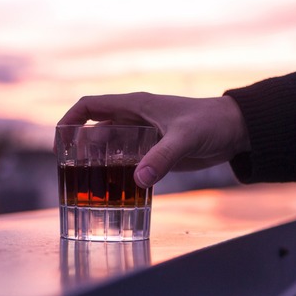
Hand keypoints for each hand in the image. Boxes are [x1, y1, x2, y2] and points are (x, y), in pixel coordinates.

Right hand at [58, 92, 249, 187]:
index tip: (59, 143)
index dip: (69, 121)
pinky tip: (116, 191)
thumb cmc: (211, 122)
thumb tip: (138, 180)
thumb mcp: (185, 138)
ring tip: (89, 187)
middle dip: (81, 151)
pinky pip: (128, 163)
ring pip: (110, 149)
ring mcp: (144, 137)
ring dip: (99, 165)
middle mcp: (134, 119)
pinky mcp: (155, 153)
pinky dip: (119, 175)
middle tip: (72, 175)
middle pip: (95, 132)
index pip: (90, 106)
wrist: (236, 130)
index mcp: (135, 105)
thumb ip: (162, 158)